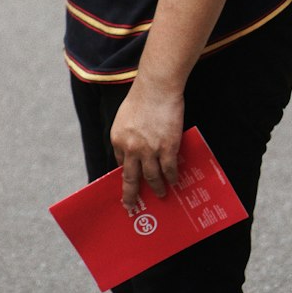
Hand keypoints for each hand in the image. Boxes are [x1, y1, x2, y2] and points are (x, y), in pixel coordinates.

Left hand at [111, 78, 183, 208]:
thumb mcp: (124, 117)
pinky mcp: (167, 148)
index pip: (121, 163)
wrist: (157, 87)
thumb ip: (127, 135)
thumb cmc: (142, 96)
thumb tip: (133, 149)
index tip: (130, 181)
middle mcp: (131, 149)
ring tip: (160, 194)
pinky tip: (173, 181)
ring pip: (151, 177)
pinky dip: (171, 178)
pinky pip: (168, 170)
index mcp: (118, 139)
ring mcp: (149, 150)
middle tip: (131, 205)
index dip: (127, 172)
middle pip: (131, 178)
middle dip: (131, 194)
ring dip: (156, 188)